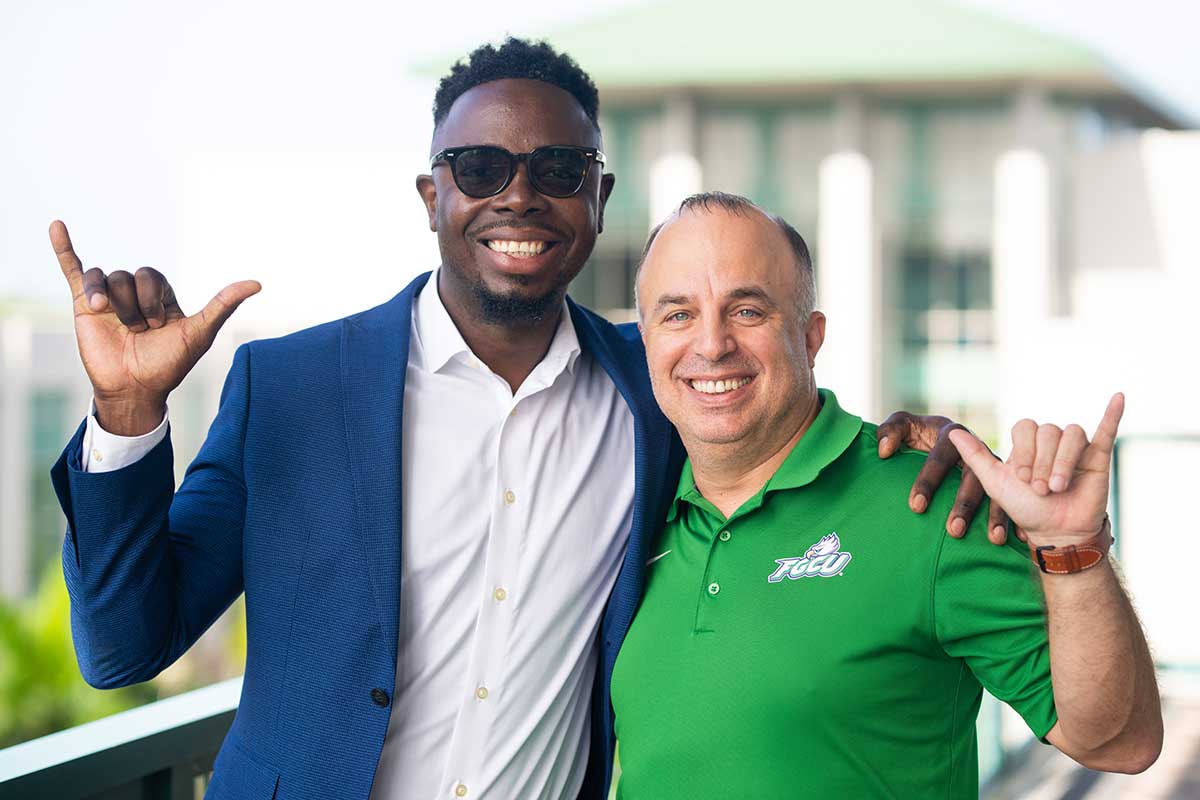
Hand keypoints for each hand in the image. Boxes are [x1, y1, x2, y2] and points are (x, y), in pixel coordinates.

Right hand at [51, 220, 260, 434]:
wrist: (134, 389)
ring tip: (120, 327)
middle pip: (129, 275)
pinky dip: (63, 248)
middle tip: (140, 331)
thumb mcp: (200, 332)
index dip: (155, 300)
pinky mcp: (82, 305)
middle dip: (135, 305)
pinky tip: (56, 225)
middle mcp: (133, 294)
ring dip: (113, 303)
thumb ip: (224, 305)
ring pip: (105, 278)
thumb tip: (257, 283)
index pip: (153, 276)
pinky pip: (72, 270)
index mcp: (160, 296)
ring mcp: (108, 298)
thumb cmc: (169, 364)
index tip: (160, 325)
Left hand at [877, 413, 1009, 543]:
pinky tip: (1019, 539)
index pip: (940, 457)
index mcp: (951, 434)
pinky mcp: (1003, 478)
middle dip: (965, 504)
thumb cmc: (917, 434)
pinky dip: (1016, 518)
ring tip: (994, 540)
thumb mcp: (902, 426)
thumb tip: (885, 451)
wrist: (939, 435)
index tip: (915, 507)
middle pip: (972, 476)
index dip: (928, 481)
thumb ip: (889, 432)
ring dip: (996, 514)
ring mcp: (992, 464)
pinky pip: (1014, 498)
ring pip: (997, 489)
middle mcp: (976, 448)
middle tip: (953, 531)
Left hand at [948, 394, 1122, 547]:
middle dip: (1042, 463)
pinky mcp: (1099, 456)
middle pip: (1048, 432)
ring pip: (1071, 434)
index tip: (1021, 478)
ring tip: (1057, 487)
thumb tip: (952, 432)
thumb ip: (974, 457)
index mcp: (1027, 443)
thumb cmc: (1024, 508)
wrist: (1056, 531)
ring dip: (1062, 462)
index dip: (1023, 451)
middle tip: (1040, 490)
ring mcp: (1076, 448)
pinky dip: (1113, 414)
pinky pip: (1107, 429)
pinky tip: (1119, 397)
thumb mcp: (994, 483)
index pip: (1025, 426)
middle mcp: (1051, 441)